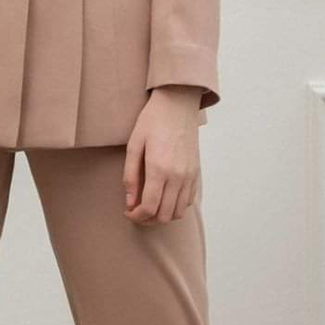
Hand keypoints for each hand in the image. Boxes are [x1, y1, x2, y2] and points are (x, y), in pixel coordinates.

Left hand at [122, 86, 203, 224]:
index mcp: (160, 169)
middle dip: (148, 220)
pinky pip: (188, 201)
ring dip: (162, 216)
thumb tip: (130, 202)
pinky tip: (164, 197)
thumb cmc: (152, 121)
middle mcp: (178, 176)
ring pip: (178, 212)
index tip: (128, 212)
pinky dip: (175, 206)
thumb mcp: (134, 145)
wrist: (177, 104)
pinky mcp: (196, 172)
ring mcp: (190, 175)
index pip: (149, 208)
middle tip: (136, 212)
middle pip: (165, 215)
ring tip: (149, 207)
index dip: (136, 217)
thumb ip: (131, 176)